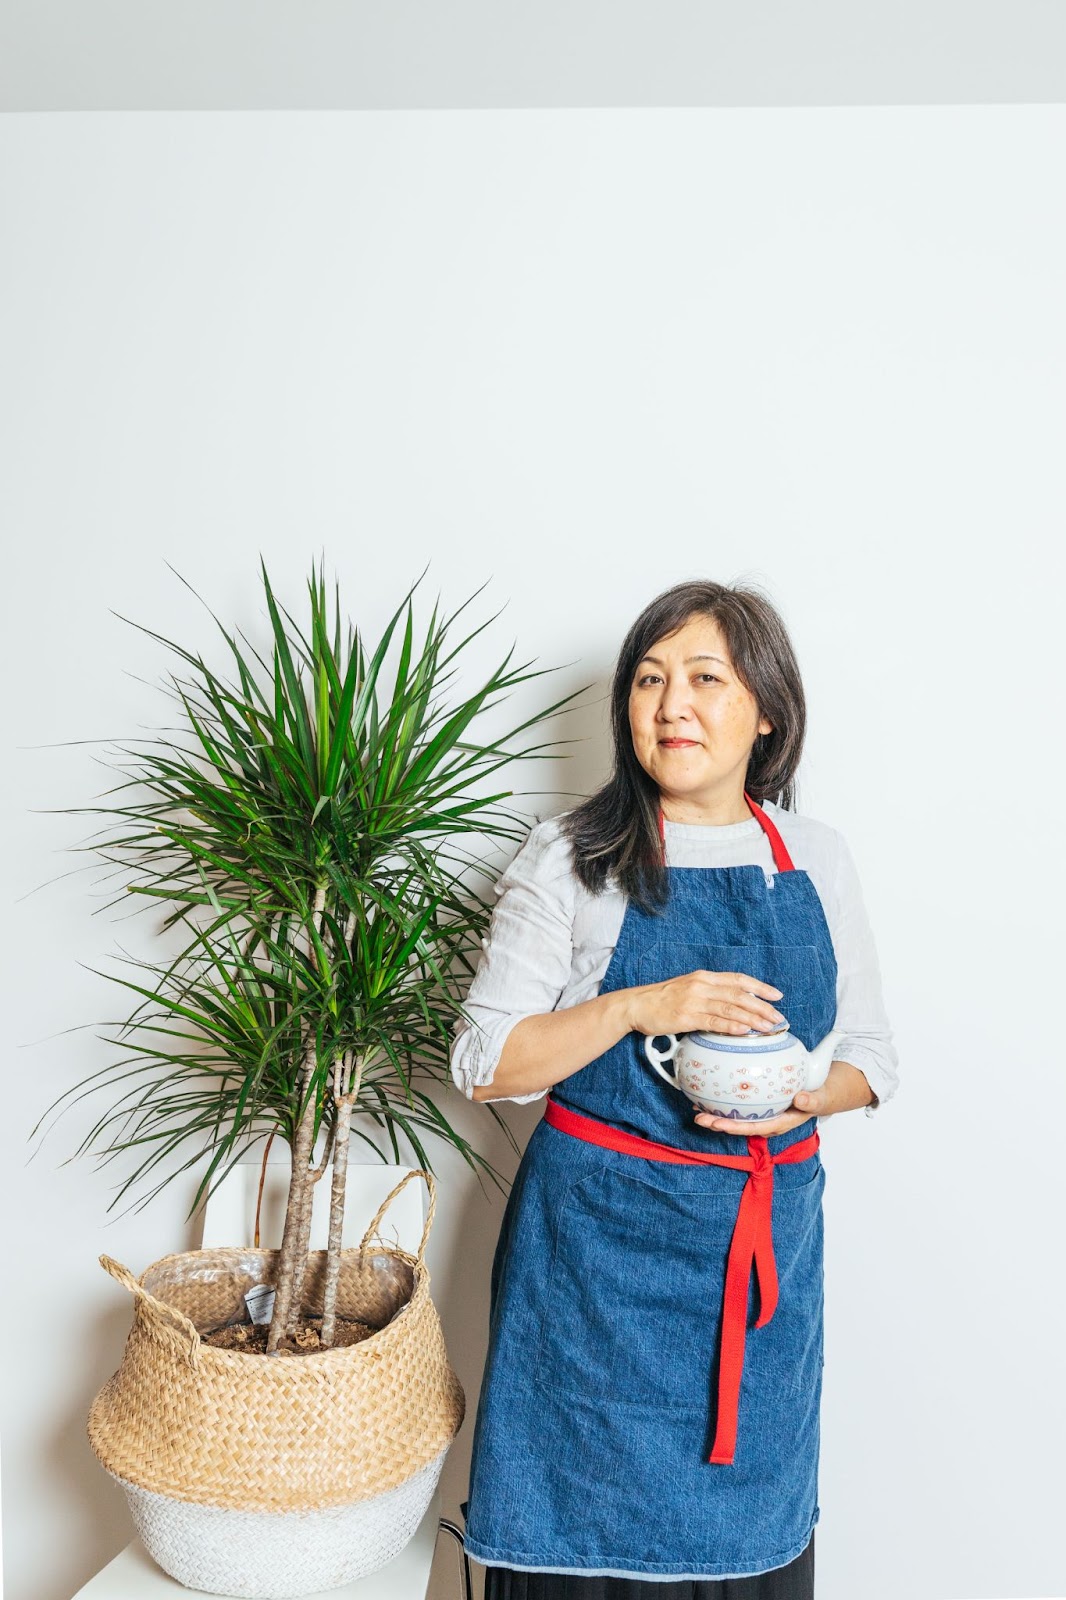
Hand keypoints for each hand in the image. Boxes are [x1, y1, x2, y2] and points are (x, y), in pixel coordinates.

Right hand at [626, 970, 786, 1037]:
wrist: (636, 1005)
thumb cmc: (662, 999)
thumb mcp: (688, 988)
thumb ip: (709, 994)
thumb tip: (733, 1005)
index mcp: (704, 977)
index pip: (738, 979)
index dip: (760, 987)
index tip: (776, 995)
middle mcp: (701, 986)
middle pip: (739, 994)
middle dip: (762, 1006)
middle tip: (778, 1017)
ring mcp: (694, 1000)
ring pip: (730, 1008)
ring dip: (752, 1018)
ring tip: (767, 1027)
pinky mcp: (686, 1016)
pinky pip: (713, 1021)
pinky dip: (731, 1026)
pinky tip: (744, 1031)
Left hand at [692, 1059, 873, 1136]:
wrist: (830, 1088)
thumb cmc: (825, 1092)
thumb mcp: (824, 1096)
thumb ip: (814, 1100)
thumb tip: (800, 1100)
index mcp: (785, 1120)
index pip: (758, 1127)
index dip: (738, 1127)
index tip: (720, 1124)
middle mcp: (773, 1118)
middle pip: (743, 1125)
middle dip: (721, 1124)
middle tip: (699, 1119)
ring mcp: (767, 1111)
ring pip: (739, 1116)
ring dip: (718, 1115)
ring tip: (696, 1110)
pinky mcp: (763, 1101)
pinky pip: (742, 1103)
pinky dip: (726, 1100)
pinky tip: (709, 1093)